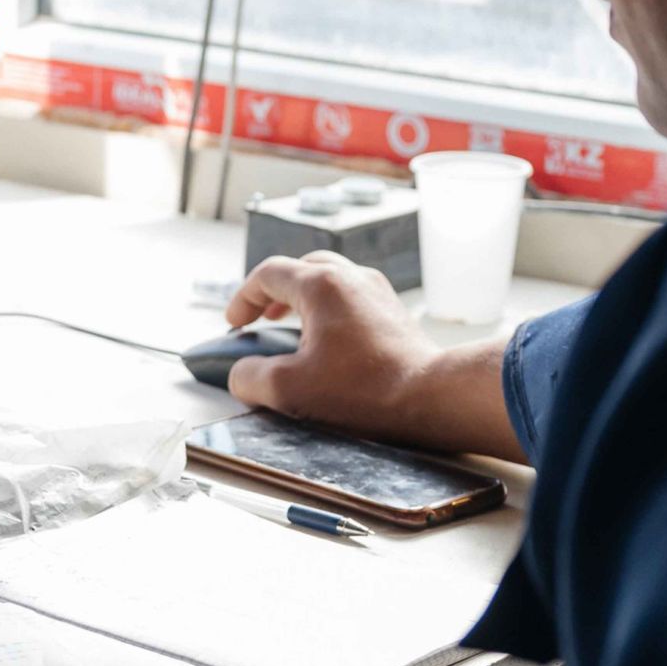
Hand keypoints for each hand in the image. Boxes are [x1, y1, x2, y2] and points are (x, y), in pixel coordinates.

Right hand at [224, 251, 525, 462]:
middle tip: (263, 317)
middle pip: (302, 268)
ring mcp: (378, 292)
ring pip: (331, 279)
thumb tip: (241, 374)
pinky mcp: (395, 312)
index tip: (235, 324)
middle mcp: (351, 277)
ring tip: (294, 325)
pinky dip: (332, 310)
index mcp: (321, 284)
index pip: (269, 274)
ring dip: (305, 298)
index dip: (244, 297)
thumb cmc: (363, 391)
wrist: (431, 397)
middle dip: (276, 291)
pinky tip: (331, 341)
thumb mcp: (290, 390)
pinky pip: (354, 297)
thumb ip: (251, 378)